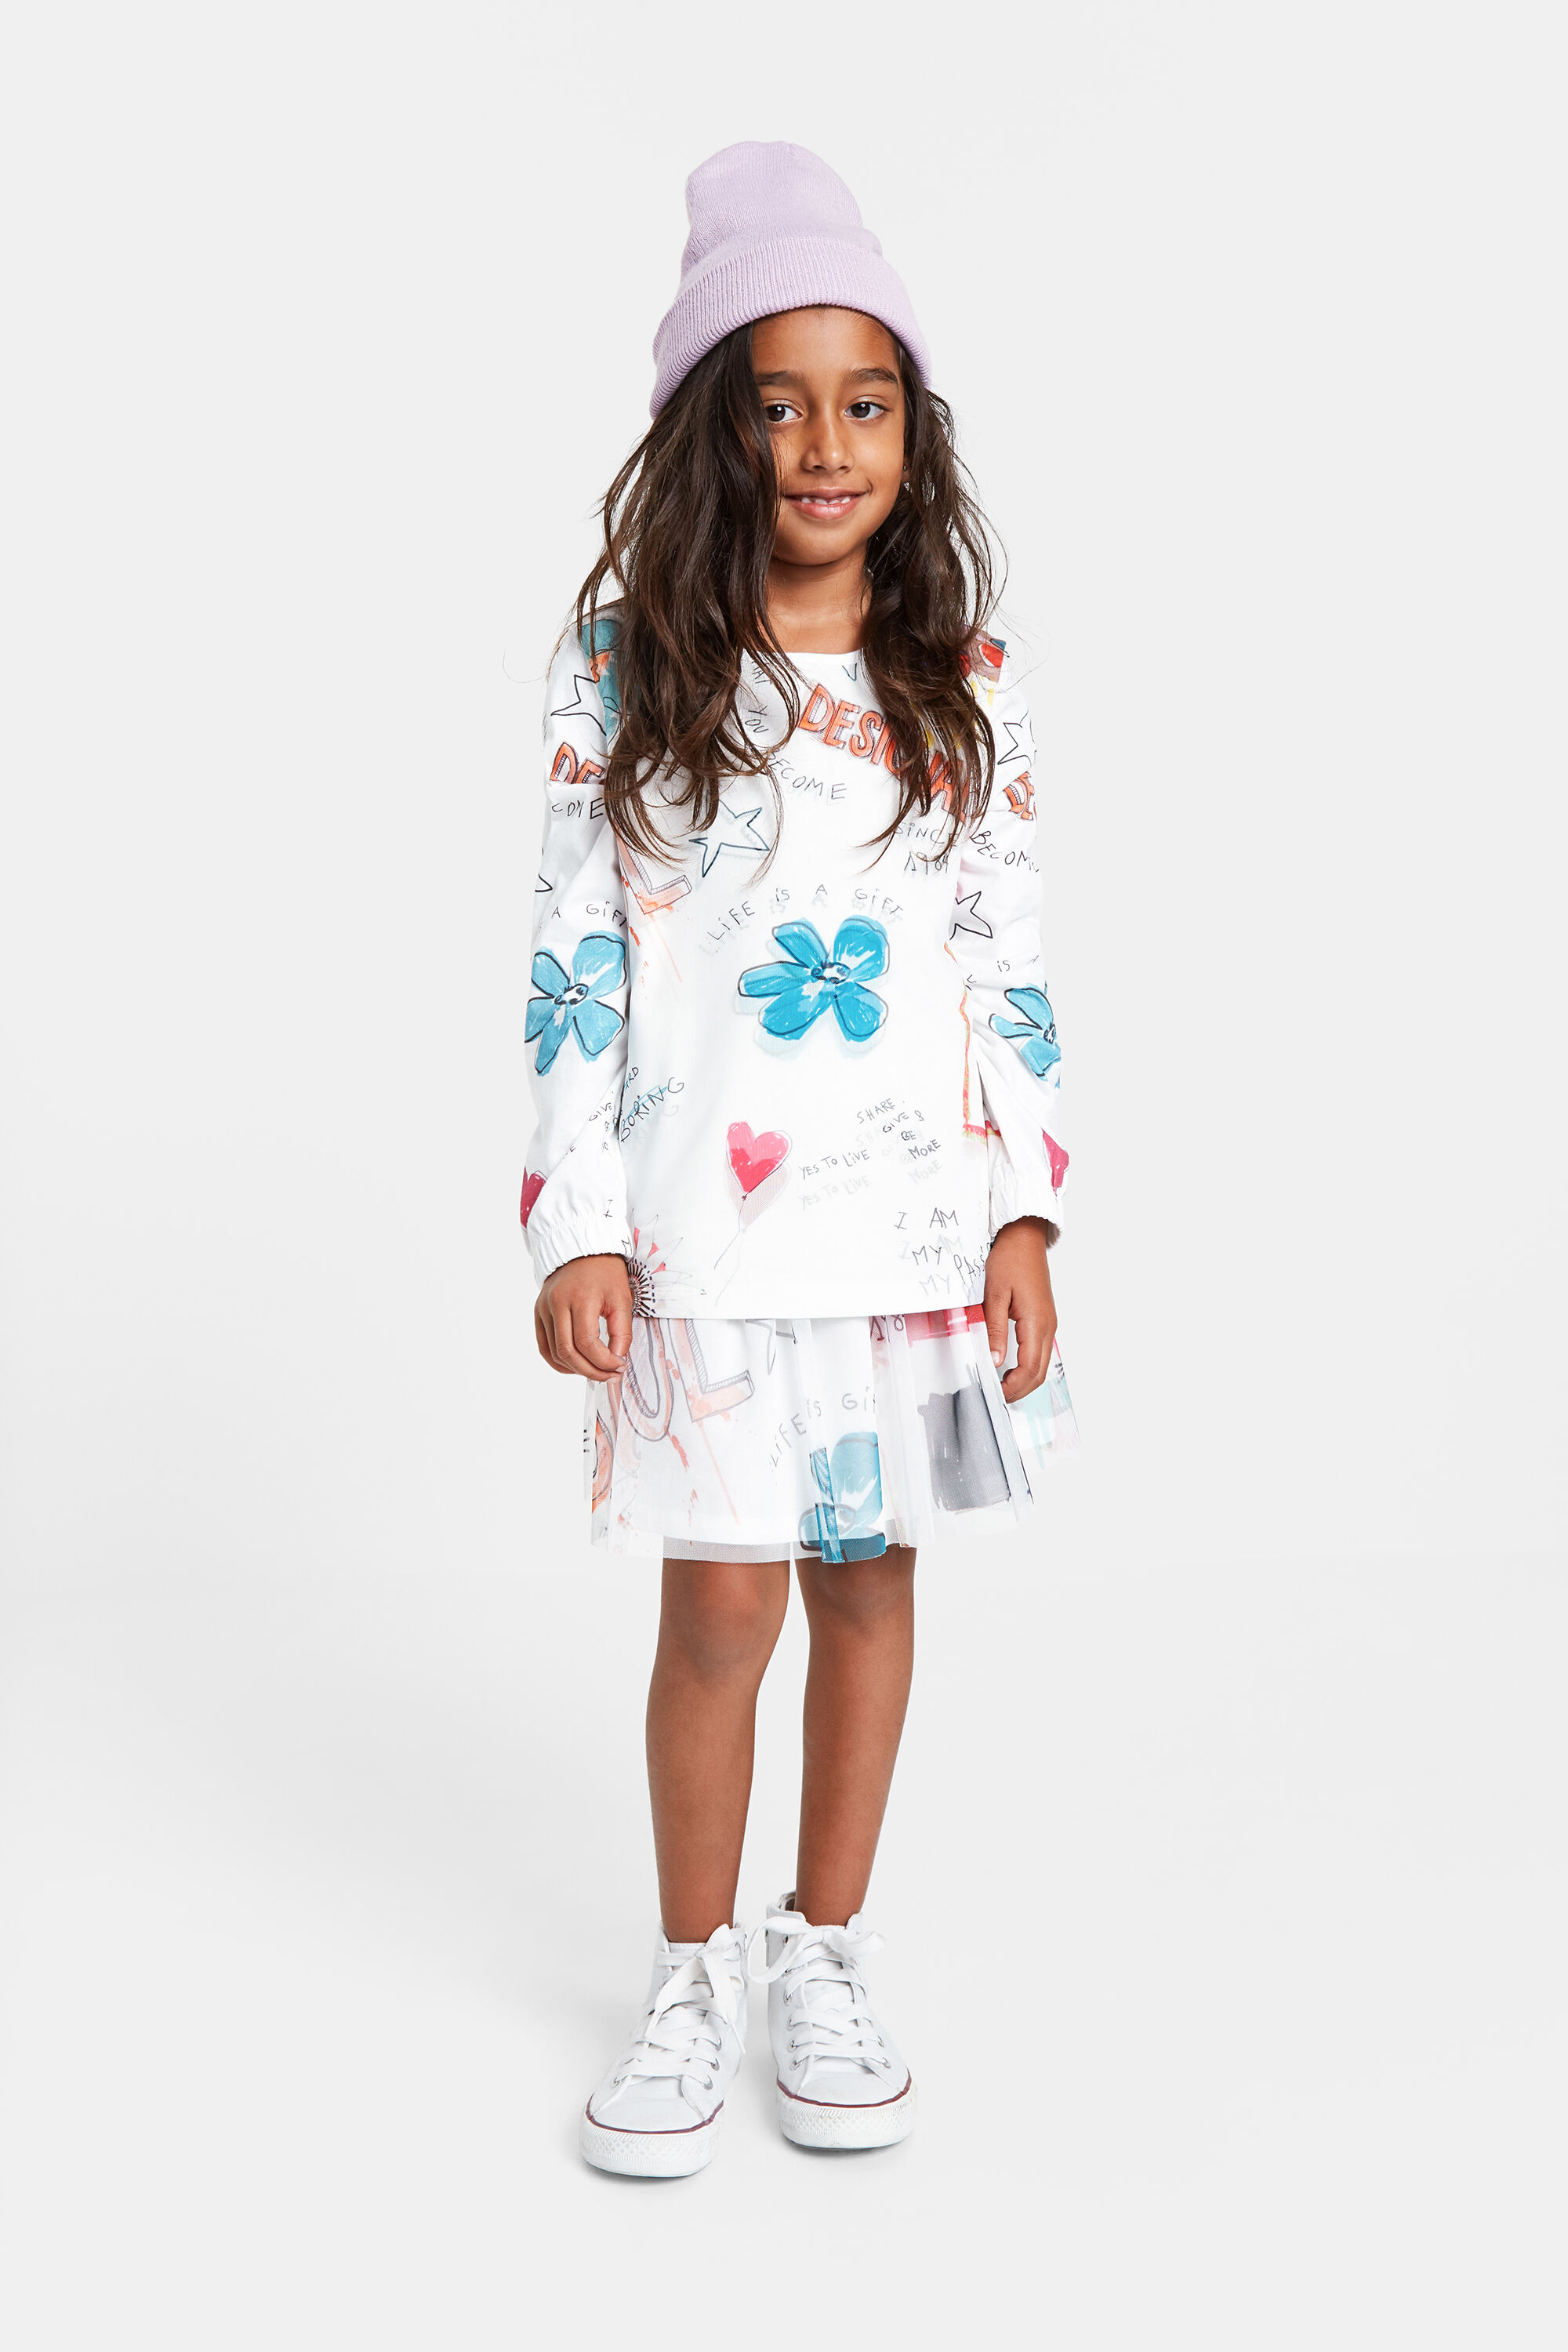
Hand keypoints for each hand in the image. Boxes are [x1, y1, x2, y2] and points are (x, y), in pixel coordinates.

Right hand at [534, 1254, 632, 1380]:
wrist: (582, 1251)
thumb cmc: (605, 1272)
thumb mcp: (622, 1298)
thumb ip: (622, 1332)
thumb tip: (616, 1360)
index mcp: (580, 1297)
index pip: (587, 1342)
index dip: (604, 1362)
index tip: (620, 1366)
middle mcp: (556, 1304)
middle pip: (568, 1352)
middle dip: (591, 1371)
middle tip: (610, 1376)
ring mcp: (543, 1309)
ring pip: (555, 1354)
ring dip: (576, 1369)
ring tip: (597, 1371)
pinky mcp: (538, 1313)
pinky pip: (544, 1347)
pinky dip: (559, 1362)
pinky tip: (577, 1366)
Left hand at [983, 1217, 1056, 1402]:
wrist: (1024, 1238)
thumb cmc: (1008, 1261)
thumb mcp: (995, 1294)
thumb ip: (995, 1329)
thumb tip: (994, 1361)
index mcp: (1036, 1323)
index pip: (1029, 1369)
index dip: (1012, 1387)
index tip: (993, 1395)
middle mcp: (1048, 1327)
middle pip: (1040, 1373)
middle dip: (1019, 1391)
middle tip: (995, 1398)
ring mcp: (1049, 1324)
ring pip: (1042, 1365)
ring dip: (1024, 1381)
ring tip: (1000, 1387)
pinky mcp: (1045, 1320)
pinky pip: (1040, 1352)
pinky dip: (1028, 1368)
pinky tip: (1009, 1368)